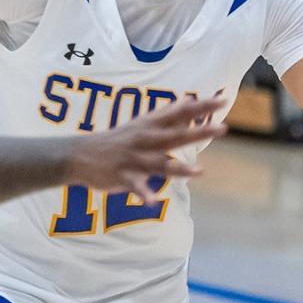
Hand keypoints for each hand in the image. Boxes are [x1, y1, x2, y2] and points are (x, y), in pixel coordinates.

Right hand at [67, 95, 229, 203]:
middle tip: (222, 128)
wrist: (78, 154)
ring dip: (179, 168)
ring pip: (159, 163)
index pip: (180, 113)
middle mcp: (144, 140)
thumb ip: (165, 114)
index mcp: (150, 126)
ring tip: (200, 172)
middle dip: (198, 132)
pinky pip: (135, 186)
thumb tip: (187, 101)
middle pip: (175, 136)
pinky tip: (153, 202)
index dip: (201, 107)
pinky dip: (143, 194)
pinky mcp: (122, 176)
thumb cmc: (115, 140)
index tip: (224, 100)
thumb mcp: (140, 123)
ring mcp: (133, 159)